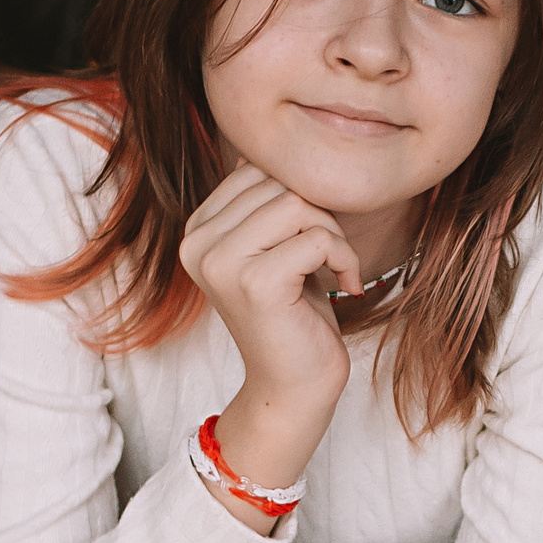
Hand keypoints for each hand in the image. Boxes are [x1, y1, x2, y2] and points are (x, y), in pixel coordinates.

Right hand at [178, 163, 360, 529]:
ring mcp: (221, 263)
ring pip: (297, 204)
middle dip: (320, 214)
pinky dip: (343, 257)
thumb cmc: (293, 316)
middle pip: (278, 183)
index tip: (313, 238)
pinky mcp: (254, 284)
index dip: (299, 195)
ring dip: (333, 234)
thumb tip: (272, 154)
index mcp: (197, 231)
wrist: (293, 388)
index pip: (256, 170)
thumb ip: (266, 205)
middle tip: (332, 256)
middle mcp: (197, 243)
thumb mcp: (275, 249)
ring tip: (338, 267)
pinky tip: (346, 284)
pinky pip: (314, 238)